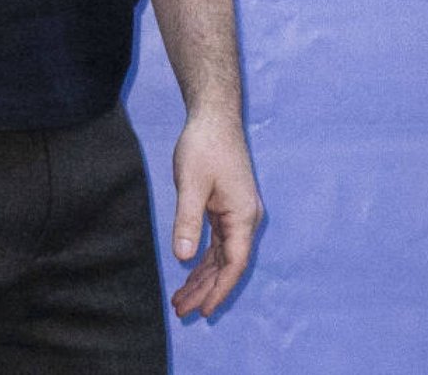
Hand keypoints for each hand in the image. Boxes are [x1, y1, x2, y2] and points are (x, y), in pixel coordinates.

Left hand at [169, 113, 262, 319]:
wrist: (214, 116)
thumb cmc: (204, 145)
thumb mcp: (191, 183)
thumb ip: (188, 220)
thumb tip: (184, 257)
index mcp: (243, 216)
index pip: (234, 264)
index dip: (219, 289)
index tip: (203, 311)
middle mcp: (245, 219)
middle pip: (228, 264)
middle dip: (206, 289)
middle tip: (182, 311)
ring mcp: (238, 213)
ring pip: (222, 255)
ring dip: (204, 277)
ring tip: (182, 299)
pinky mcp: (228, 206)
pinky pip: (218, 242)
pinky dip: (205, 258)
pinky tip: (191, 271)